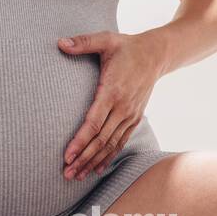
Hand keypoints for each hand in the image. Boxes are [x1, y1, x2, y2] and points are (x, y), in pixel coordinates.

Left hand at [58, 31, 165, 180]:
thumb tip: (60, 43)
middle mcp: (123, 107)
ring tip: (77, 175)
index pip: (94, 122)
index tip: (67, 155)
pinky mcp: (134, 118)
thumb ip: (83, 42)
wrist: (156, 54)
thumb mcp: (105, 40)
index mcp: (113, 91)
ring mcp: (130, 115)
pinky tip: (97, 168)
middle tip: (66, 173)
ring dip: (93, 161)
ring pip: (110, 145)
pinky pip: (120, 142)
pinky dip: (108, 156)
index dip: (80, 141)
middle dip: (83, 158)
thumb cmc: (126, 47)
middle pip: (101, 139)